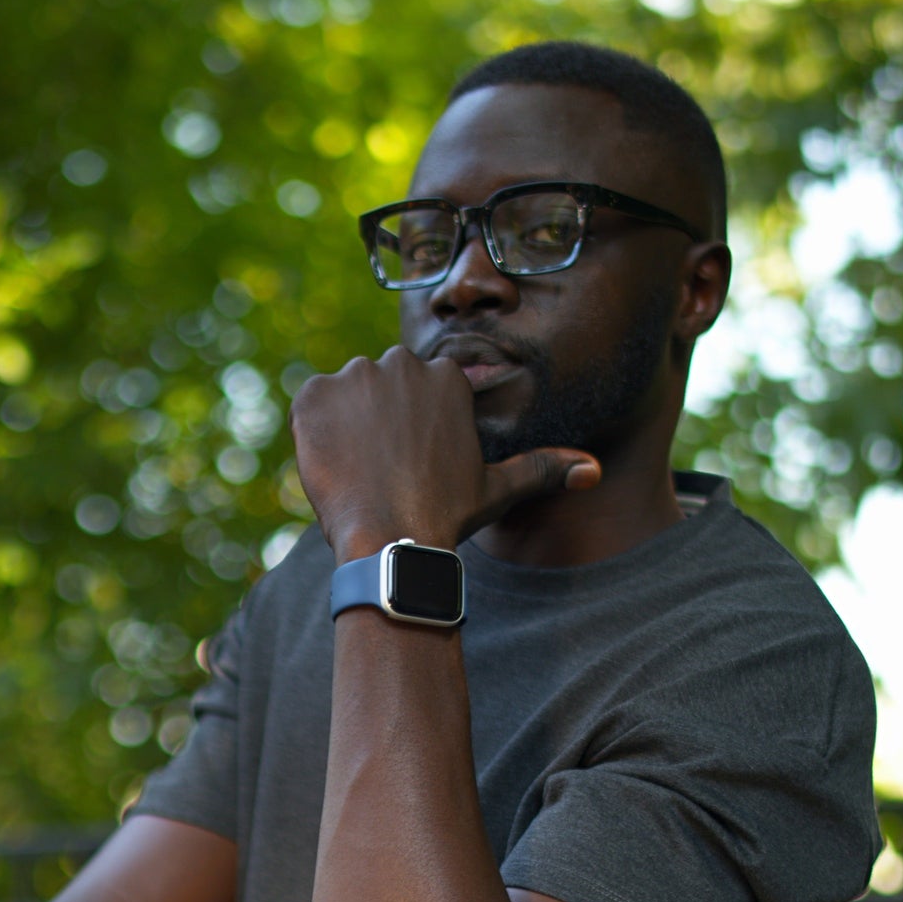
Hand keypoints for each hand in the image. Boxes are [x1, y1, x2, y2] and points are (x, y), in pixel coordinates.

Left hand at [288, 345, 599, 561]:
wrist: (391, 539)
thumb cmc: (444, 515)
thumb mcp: (497, 489)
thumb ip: (542, 468)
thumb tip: (594, 471)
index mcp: (444, 376)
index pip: (414, 394)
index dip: (405, 434)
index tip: (404, 466)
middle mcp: (402, 362)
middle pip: (378, 391)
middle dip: (375, 426)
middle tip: (380, 473)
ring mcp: (355, 375)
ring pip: (344, 398)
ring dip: (345, 429)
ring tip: (357, 474)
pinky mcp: (314, 395)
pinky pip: (308, 408)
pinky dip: (313, 434)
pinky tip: (332, 466)